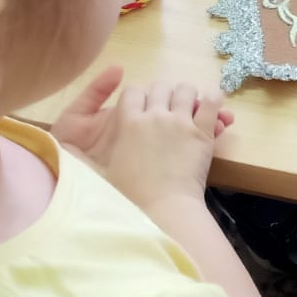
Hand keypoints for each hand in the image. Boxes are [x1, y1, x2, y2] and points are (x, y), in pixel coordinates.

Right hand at [52, 70, 232, 208]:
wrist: (162, 211)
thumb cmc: (129, 197)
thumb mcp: (105, 170)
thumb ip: (103, 150)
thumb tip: (82, 147)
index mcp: (128, 122)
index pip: (133, 89)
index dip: (139, 95)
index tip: (143, 106)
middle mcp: (155, 116)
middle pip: (160, 85)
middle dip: (163, 93)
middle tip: (166, 109)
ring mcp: (180, 121)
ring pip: (186, 89)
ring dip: (187, 95)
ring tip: (188, 107)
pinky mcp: (203, 131)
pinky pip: (213, 101)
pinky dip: (213, 99)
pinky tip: (211, 105)